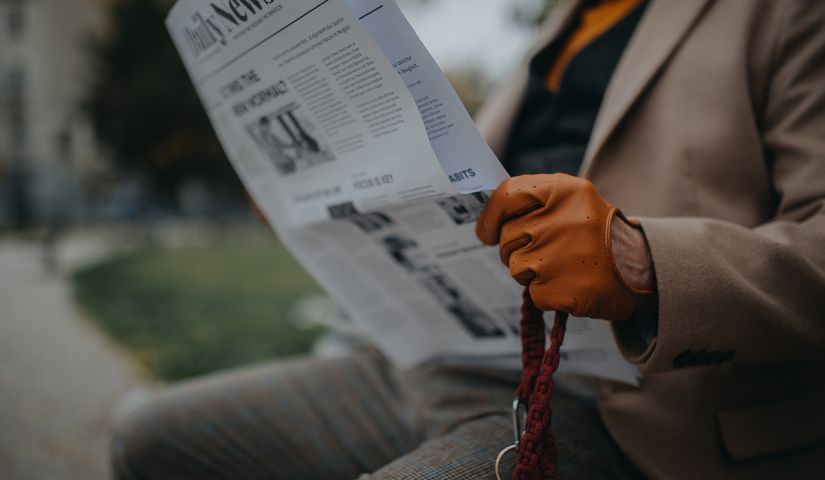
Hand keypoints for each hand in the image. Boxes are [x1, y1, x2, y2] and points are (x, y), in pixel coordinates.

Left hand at [476, 174, 654, 320]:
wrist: (642, 268)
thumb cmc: (597, 233)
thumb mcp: (573, 201)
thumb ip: (533, 201)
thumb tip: (487, 217)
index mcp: (563, 190)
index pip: (506, 194)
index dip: (489, 216)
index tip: (485, 232)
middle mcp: (560, 220)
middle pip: (507, 237)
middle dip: (516, 248)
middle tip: (546, 250)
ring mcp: (560, 256)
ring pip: (515, 266)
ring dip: (531, 272)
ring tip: (562, 265)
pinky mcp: (561, 289)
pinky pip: (532, 292)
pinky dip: (546, 292)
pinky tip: (570, 282)